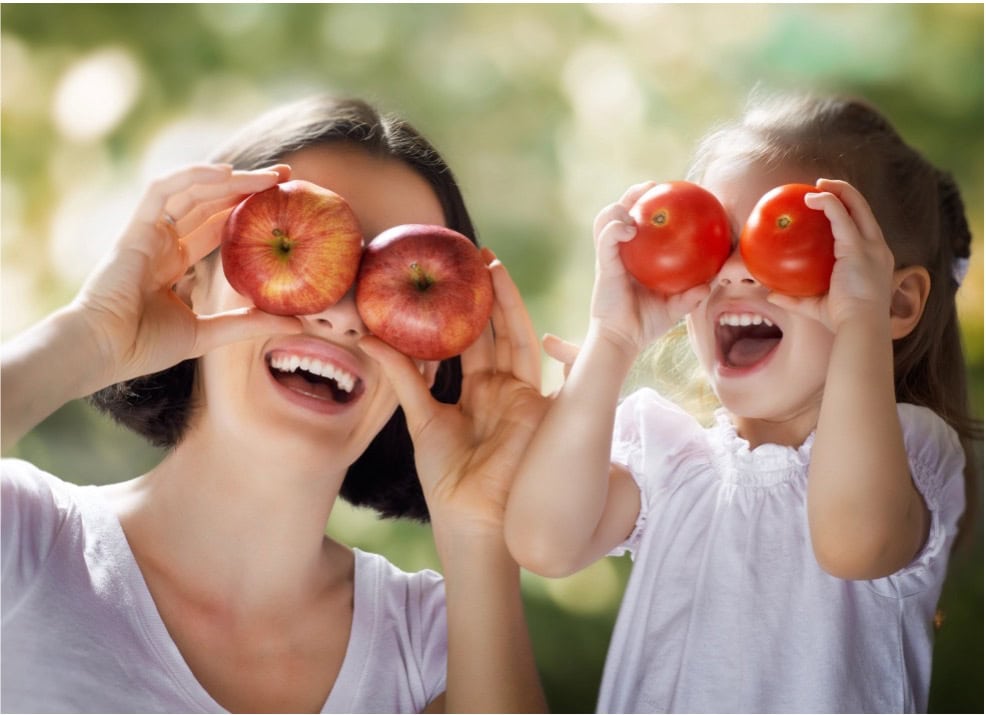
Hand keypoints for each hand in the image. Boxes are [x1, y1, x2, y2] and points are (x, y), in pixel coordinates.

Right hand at [72, 163, 301, 388]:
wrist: (103, 350)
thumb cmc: (144, 347)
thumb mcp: (208, 333)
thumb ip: (249, 323)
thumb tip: (299, 323)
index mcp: (175, 263)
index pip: (218, 227)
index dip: (248, 213)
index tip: (282, 205)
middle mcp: (163, 242)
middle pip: (211, 203)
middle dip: (248, 187)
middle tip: (286, 176)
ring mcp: (149, 232)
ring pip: (193, 191)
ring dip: (232, 178)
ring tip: (270, 175)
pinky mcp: (136, 227)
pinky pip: (163, 189)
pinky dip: (193, 175)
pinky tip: (228, 172)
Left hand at [360, 251, 547, 540]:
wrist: (474, 518)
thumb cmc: (448, 478)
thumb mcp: (421, 418)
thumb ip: (403, 377)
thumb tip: (370, 338)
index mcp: (476, 395)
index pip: (470, 344)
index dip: (461, 313)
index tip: (450, 281)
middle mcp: (501, 389)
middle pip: (495, 332)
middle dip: (485, 296)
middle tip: (472, 256)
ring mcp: (520, 393)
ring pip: (513, 334)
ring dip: (502, 298)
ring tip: (488, 262)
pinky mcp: (534, 399)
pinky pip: (524, 352)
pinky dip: (515, 320)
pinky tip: (503, 290)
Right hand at [591, 182, 708, 356]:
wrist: (623, 340)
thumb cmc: (646, 324)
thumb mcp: (675, 308)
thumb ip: (691, 296)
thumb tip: (710, 284)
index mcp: (634, 258)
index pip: (640, 224)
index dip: (651, 205)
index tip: (671, 193)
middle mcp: (619, 253)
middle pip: (621, 213)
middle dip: (634, 194)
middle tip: (653, 186)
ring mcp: (609, 257)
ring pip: (606, 220)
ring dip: (619, 206)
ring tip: (636, 200)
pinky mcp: (602, 265)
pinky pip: (606, 239)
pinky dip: (615, 228)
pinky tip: (628, 227)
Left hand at [767, 179, 895, 330]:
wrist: (860, 326)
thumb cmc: (843, 320)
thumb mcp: (816, 306)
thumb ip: (795, 299)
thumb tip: (770, 294)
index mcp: (874, 260)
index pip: (864, 227)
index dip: (849, 211)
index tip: (828, 204)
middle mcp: (878, 248)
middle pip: (864, 209)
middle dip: (845, 192)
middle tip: (820, 185)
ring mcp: (871, 245)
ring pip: (857, 205)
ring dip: (837, 190)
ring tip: (816, 184)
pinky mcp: (858, 246)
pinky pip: (841, 215)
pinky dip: (827, 202)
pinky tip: (810, 198)